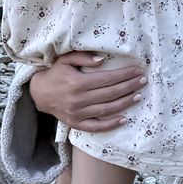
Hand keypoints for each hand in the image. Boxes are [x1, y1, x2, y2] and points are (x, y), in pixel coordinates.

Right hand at [28, 52, 144, 131]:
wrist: (40, 93)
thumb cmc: (56, 73)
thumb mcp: (65, 59)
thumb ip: (83, 57)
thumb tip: (102, 60)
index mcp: (77, 82)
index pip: (106, 79)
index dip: (124, 75)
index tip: (137, 70)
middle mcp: (78, 99)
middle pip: (110, 93)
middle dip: (129, 87)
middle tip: (143, 81)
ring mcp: (77, 113)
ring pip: (106, 109)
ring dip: (125, 103)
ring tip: (138, 96)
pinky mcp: (76, 124)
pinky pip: (96, 126)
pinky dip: (110, 124)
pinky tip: (124, 119)